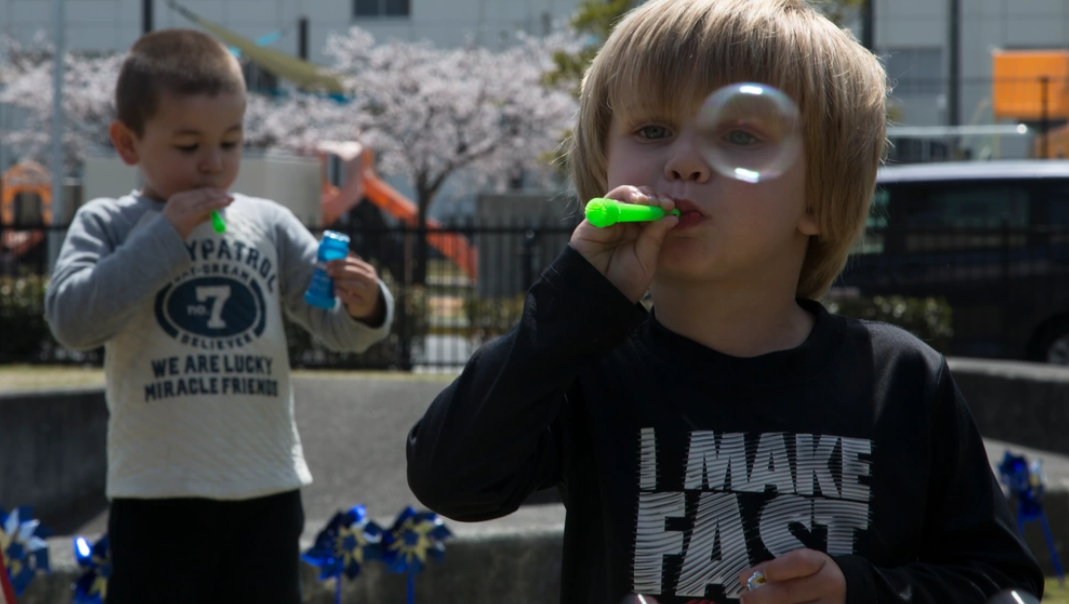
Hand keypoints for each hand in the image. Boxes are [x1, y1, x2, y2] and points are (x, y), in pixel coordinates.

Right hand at [162, 188, 233, 238]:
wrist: (161, 239)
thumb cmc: (174, 231)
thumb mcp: (188, 220)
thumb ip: (200, 215)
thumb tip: (215, 212)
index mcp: (178, 197)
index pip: (199, 191)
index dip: (213, 191)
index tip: (224, 193)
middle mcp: (181, 198)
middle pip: (203, 193)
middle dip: (218, 194)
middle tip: (231, 196)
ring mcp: (184, 205)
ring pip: (206, 199)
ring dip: (220, 198)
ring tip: (232, 199)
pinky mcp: (189, 213)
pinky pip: (206, 206)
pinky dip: (217, 203)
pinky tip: (226, 202)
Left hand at [328, 254, 384, 324]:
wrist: (369, 304)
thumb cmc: (360, 286)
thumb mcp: (359, 274)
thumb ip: (353, 264)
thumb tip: (347, 251)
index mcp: (369, 270)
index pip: (354, 263)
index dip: (340, 262)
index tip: (329, 263)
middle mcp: (371, 280)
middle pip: (355, 273)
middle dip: (340, 271)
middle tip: (328, 271)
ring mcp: (368, 292)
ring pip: (354, 285)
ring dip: (341, 282)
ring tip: (333, 281)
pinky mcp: (363, 303)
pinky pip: (352, 299)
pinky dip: (343, 294)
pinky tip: (336, 291)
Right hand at [569, 185, 676, 302]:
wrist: (602, 295)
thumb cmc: (625, 281)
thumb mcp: (647, 259)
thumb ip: (656, 236)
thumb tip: (671, 216)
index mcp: (638, 230)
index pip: (650, 207)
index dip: (661, 202)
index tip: (671, 206)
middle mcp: (623, 222)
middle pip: (637, 197)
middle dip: (650, 196)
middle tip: (661, 202)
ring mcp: (607, 220)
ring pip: (620, 196)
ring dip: (635, 195)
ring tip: (647, 201)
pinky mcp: (591, 222)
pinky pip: (604, 204)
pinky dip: (618, 201)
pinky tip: (631, 205)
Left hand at [739, 549, 845, 603]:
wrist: (846, 592)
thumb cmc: (813, 577)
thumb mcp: (799, 566)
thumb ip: (771, 568)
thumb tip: (745, 578)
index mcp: (819, 564)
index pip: (799, 562)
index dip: (776, 568)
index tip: (762, 575)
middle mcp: (827, 586)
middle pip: (788, 592)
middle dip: (760, 597)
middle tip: (745, 599)